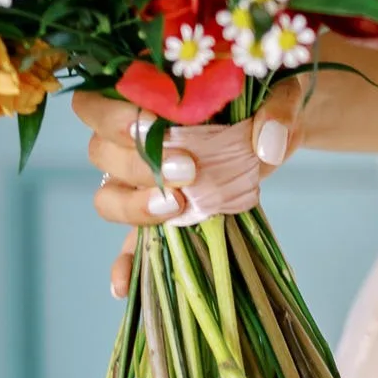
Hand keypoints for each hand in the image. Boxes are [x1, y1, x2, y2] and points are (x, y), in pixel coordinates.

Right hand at [72, 75, 306, 300]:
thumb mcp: (280, 92)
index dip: (117, 117)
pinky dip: (125, 264)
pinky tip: (124, 286)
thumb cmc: (269, 97)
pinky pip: (128, 242)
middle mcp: (130, 135)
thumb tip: (267, 145)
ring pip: (108, 196)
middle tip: (189, 172)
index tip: (158, 126)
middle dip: (138, 165)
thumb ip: (276, 109)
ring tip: (179, 208)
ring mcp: (140, 179)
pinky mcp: (160, 212)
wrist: (279, 127)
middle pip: (100, 152)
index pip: (96, 102)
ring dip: (135, 207)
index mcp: (145, 91)